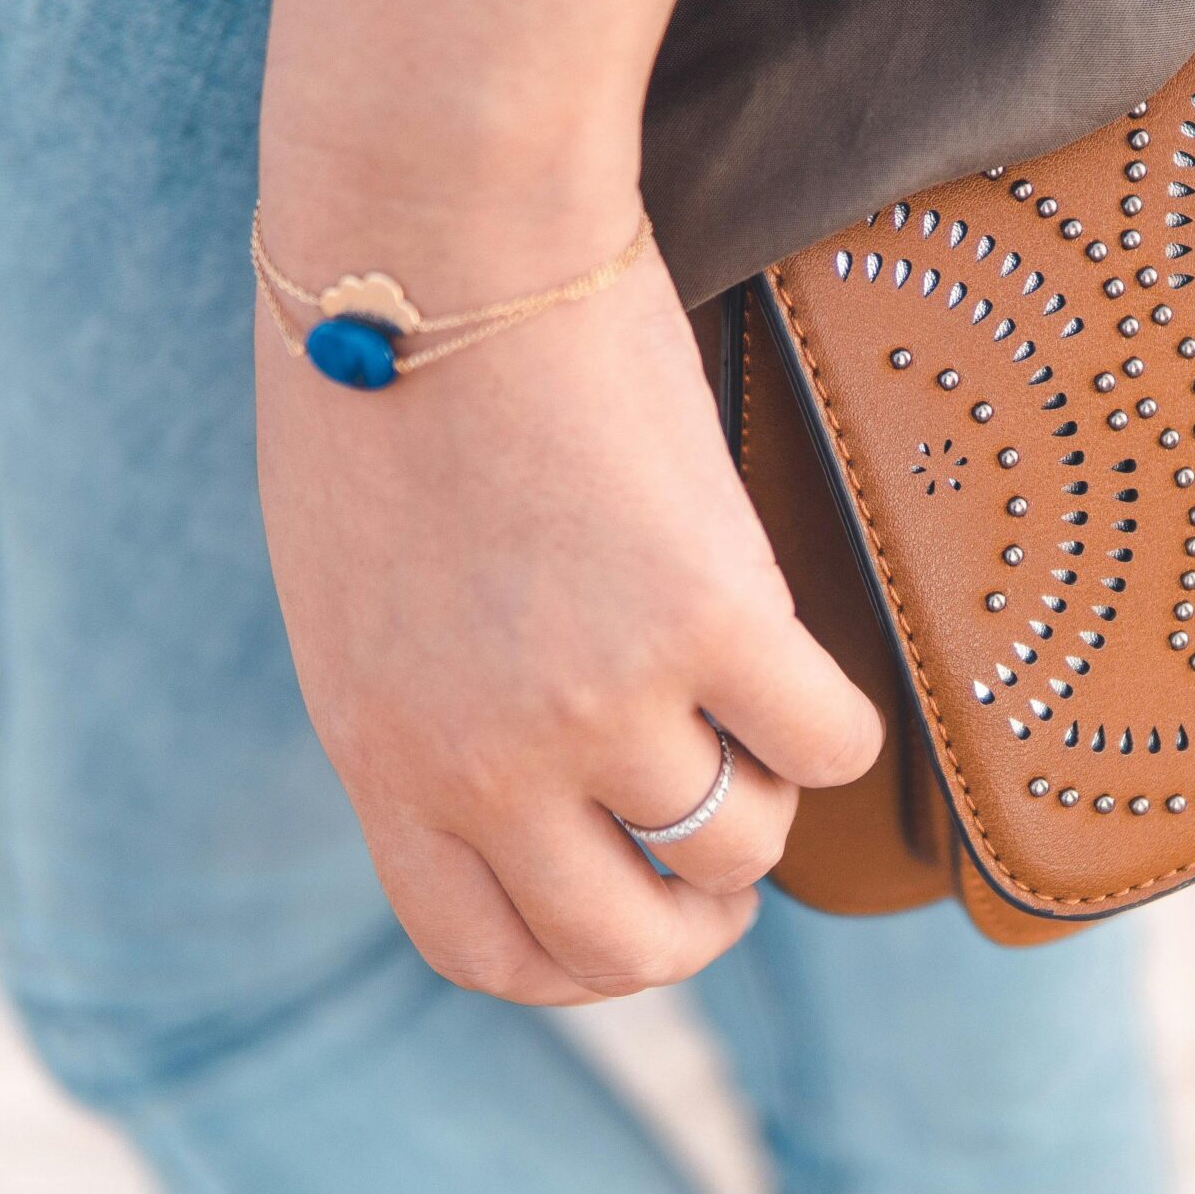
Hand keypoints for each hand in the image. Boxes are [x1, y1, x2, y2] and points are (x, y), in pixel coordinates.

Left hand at [252, 0, 881, 1002]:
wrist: (431, 235)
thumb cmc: (382, 373)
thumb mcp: (359, 592)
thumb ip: (429, 708)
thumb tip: (530, 776)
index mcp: (381, 749)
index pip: (485, 947)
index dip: (580, 958)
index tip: (634, 907)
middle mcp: (482, 760)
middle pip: (624, 941)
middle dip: (696, 921)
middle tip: (732, 849)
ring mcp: (599, 702)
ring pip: (736, 842)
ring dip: (764, 795)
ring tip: (753, 705)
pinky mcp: (708, 618)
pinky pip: (825, 744)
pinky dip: (835, 721)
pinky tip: (803, 653)